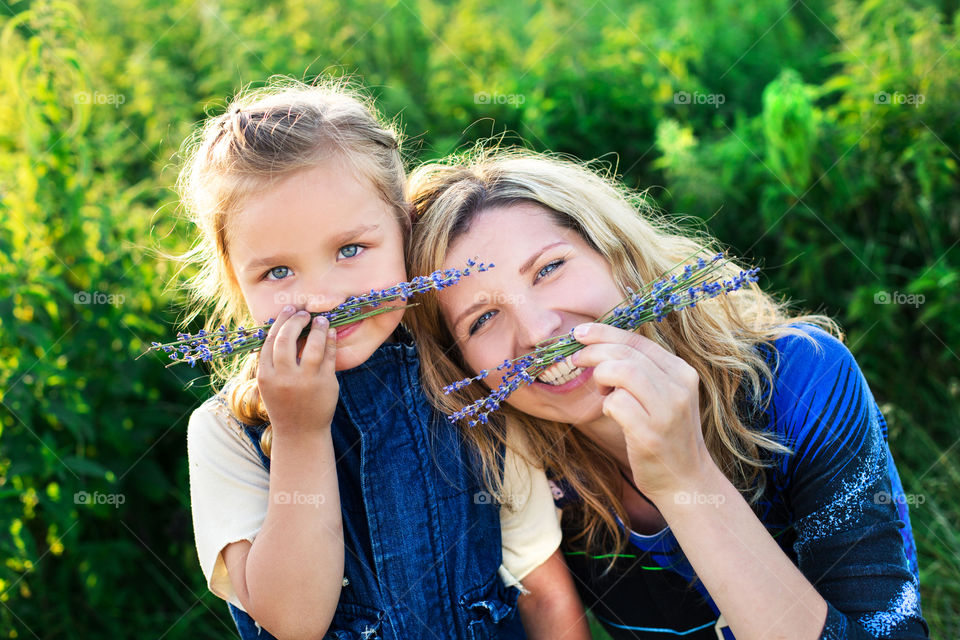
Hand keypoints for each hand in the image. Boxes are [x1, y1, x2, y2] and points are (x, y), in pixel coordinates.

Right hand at [257, 305, 338, 435]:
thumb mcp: (270, 384)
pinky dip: (331, 341)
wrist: (300, 433)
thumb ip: (274, 360)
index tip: (289, 310)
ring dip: (318, 328)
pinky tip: (331, 332)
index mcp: (266, 376)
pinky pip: (329, 356)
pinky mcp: (325, 384)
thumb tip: (284, 327)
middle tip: (304, 313)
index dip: (280, 322)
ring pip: (313, 345)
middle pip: (287, 339)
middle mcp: (284, 378)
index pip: (270, 340)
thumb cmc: (284, 404)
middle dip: (296, 321)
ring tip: (321, 319)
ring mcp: (306, 381)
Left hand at [570, 322, 714, 501]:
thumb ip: (644, 371)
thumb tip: (602, 345)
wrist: (685, 481)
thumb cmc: (666, 435)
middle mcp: (678, 387)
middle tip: (576, 360)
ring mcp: (667, 410)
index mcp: (681, 372)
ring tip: (601, 390)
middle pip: (626, 353)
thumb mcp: (665, 396)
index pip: (638, 340)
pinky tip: (612, 414)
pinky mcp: (651, 433)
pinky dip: (607, 404)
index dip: (605, 332)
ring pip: (622, 371)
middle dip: (594, 352)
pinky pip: (617, 403)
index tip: (580, 333)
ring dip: (601, 376)